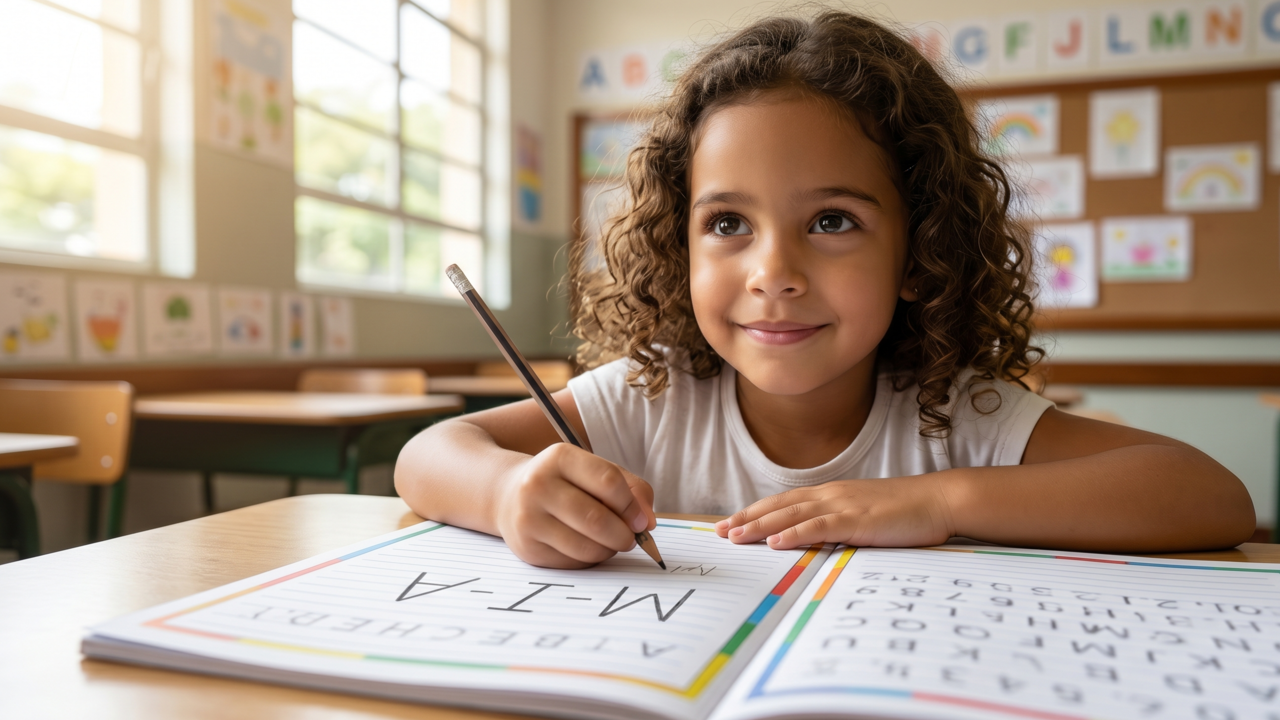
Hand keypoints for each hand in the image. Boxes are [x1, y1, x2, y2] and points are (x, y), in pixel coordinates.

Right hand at [495, 443, 655, 567]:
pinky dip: (590, 559)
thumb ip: (631, 488)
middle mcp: (538, 485)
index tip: (641, 520)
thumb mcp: (594, 470)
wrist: (508, 494)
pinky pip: (573, 562)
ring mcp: (529, 519)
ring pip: (587, 547)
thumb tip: (648, 522)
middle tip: (630, 538)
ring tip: (610, 542)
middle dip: (624, 535)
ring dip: (609, 550)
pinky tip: (587, 546)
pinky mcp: (528, 548)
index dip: (632, 505)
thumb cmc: (564, 481)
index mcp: (559, 457)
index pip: (608, 482)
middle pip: (597, 519)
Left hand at [715, 474, 955, 549]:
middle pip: (778, 506)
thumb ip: (839, 525)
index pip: (783, 502)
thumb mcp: (865, 516)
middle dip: (746, 519)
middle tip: (719, 531)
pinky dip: (794, 533)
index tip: (730, 523)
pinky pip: (819, 527)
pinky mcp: (857, 520)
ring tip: (735, 537)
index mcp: (831, 494)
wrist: (939, 500)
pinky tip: (775, 542)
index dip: (755, 512)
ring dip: (760, 526)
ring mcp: (843, 505)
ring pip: (791, 514)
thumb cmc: (905, 512)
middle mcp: (831, 495)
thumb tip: (816, 540)